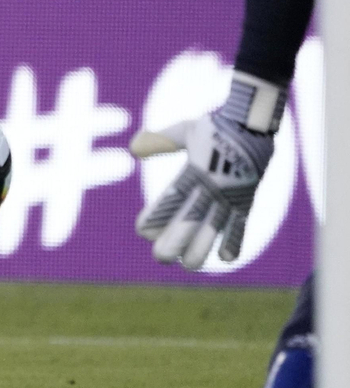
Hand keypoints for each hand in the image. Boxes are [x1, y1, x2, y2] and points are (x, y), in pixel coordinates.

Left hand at [131, 112, 272, 269]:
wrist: (255, 123)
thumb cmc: (215, 126)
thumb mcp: (185, 130)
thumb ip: (160, 141)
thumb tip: (132, 149)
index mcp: (196, 169)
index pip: (173, 197)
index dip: (158, 215)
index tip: (142, 231)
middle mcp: (214, 185)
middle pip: (192, 218)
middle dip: (176, 240)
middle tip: (160, 258)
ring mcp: (232, 194)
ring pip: (216, 227)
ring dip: (203, 247)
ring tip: (189, 265)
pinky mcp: (246, 199)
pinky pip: (242, 223)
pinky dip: (235, 240)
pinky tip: (226, 258)